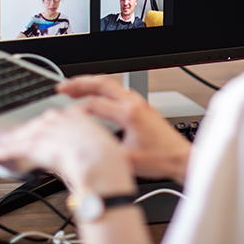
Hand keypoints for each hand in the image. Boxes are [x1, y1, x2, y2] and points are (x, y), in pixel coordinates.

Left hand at [0, 104, 134, 193]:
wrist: (104, 165)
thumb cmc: (107, 163)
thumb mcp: (97, 150)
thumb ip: (79, 151)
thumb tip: (69, 163)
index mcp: (78, 116)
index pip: (50, 121)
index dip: (35, 128)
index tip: (27, 132)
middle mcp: (62, 118)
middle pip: (34, 126)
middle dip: (16, 133)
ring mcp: (50, 129)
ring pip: (23, 135)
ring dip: (5, 142)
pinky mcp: (38, 143)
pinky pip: (15, 146)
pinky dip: (2, 150)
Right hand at [58, 76, 191, 182]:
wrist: (181, 158)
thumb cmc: (161, 159)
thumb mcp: (127, 161)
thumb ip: (104, 153)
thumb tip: (83, 152)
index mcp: (129, 114)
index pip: (95, 104)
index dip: (76, 110)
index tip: (64, 117)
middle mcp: (135, 103)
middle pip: (102, 83)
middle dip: (80, 83)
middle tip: (62, 87)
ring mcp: (139, 102)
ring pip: (111, 84)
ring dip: (91, 84)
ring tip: (74, 88)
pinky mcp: (142, 106)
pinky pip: (119, 90)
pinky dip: (103, 90)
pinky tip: (96, 96)